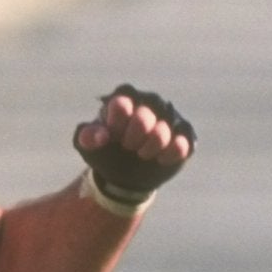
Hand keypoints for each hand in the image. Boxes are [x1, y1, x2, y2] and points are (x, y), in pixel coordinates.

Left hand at [73, 84, 195, 207]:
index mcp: (124, 98)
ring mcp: (168, 118)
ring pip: (163, 131)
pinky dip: (170, 154)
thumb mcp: (89, 145)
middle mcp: (149, 102)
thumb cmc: (106, 151)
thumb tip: (101, 137)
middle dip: (132, 140)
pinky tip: (160, 159)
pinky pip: (182, 143)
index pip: (121, 105)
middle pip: (143, 119)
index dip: (116, 127)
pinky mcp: (184, 135)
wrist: (127, 173)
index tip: (113, 139)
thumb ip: (87, 137)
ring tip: (142, 154)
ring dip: (149, 149)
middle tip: (128, 148)